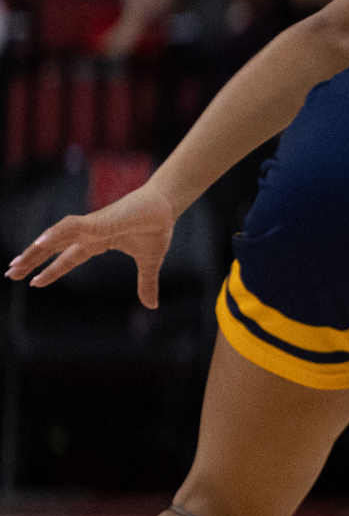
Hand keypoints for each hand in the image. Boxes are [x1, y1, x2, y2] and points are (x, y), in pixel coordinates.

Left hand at [7, 182, 177, 306]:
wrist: (166, 208)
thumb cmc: (156, 229)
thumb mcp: (149, 263)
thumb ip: (146, 284)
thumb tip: (152, 306)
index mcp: (97, 242)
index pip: (67, 258)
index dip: (50, 269)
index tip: (33, 282)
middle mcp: (88, 234)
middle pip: (52, 248)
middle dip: (31, 260)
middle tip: (10, 272)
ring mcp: (90, 226)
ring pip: (54, 237)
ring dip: (35, 250)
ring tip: (17, 264)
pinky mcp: (97, 220)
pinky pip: (70, 226)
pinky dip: (53, 234)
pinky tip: (39, 243)